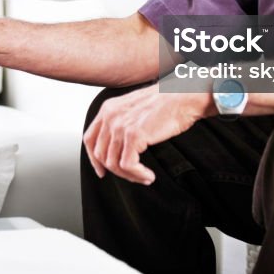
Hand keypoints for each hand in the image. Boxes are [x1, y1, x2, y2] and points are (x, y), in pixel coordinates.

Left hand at [82, 84, 213, 184]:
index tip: (102, 171)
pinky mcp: (133, 135)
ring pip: (113, 163)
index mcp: (108, 109)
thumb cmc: (166, 103)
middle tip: (132, 176)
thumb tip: (117, 148)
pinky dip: (138, 175)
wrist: (183, 96)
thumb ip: (121, 123)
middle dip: (115, 171)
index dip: (94, 159)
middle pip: (100, 154)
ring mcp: (120, 125)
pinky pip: (128, 165)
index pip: (89, 139)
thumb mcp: (134, 108)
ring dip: (129, 175)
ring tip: (144, 177)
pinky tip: (149, 176)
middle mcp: (110, 116)